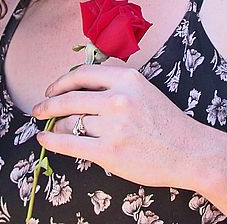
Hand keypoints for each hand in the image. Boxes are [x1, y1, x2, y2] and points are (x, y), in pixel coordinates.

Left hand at [32, 64, 203, 188]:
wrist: (189, 150)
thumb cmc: (166, 122)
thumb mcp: (143, 90)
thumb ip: (115, 86)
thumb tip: (79, 90)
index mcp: (127, 78)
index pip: (82, 74)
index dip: (61, 82)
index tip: (52, 89)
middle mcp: (118, 98)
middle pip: (70, 97)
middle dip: (48, 104)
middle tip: (38, 108)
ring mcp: (113, 126)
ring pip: (69, 121)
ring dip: (55, 125)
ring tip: (49, 127)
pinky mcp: (109, 152)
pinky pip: (70, 143)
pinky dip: (52, 141)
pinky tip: (44, 139)